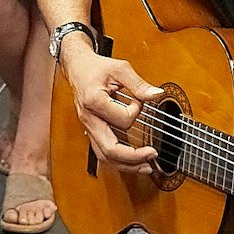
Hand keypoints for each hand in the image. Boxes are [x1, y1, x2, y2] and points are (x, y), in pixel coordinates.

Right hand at [63, 51, 161, 172]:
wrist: (77, 68)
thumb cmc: (96, 68)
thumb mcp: (120, 69)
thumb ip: (139, 84)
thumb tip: (156, 95)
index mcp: (94, 102)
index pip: (123, 119)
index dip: (137, 110)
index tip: (139, 100)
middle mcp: (89, 119)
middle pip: (109, 149)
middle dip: (133, 157)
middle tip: (153, 154)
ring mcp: (88, 127)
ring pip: (104, 156)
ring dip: (126, 165)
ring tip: (146, 166)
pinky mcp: (91, 131)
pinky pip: (102, 152)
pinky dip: (119, 161)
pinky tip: (132, 162)